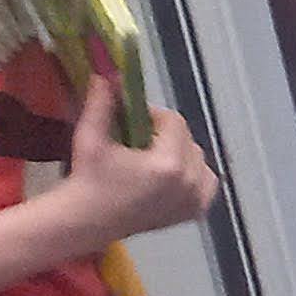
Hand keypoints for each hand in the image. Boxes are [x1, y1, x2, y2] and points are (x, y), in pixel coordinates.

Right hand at [55, 77, 216, 241]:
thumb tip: (107, 75)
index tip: (136, 117)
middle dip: (167, 133)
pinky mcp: (195, 212)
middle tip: (141, 137)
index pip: (175, 122)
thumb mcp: (90, 137)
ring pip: (200, 160)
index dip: (154, 115)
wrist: (88, 220)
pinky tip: (169, 174)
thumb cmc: (88, 179)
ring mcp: (195, 200)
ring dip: (182, 152)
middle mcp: (189, 183)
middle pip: (189, 140)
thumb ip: (101, 104)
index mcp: (168, 164)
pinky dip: (194, 175)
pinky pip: (207, 183)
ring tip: (153, 155)